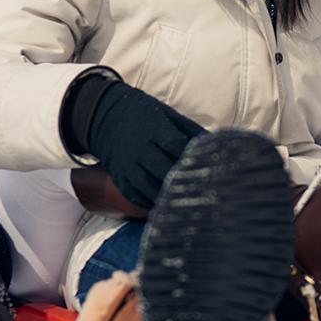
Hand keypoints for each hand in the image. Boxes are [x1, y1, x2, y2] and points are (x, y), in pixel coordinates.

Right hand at [75, 81, 206, 210]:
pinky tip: (165, 206)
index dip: (193, 159)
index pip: (177, 146)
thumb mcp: (167, 114)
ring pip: (149, 186)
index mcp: (154, 129)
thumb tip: (215, 144)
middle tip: (203, 192)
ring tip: (186, 203)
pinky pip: (135, 195)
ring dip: (167, 196)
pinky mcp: (119, 176)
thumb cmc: (144, 115)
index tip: (209, 169)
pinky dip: (150, 203)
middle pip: (163, 169)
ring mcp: (126, 164)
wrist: (104, 117)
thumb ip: (190, 130)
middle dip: (183, 181)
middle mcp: (139, 148)